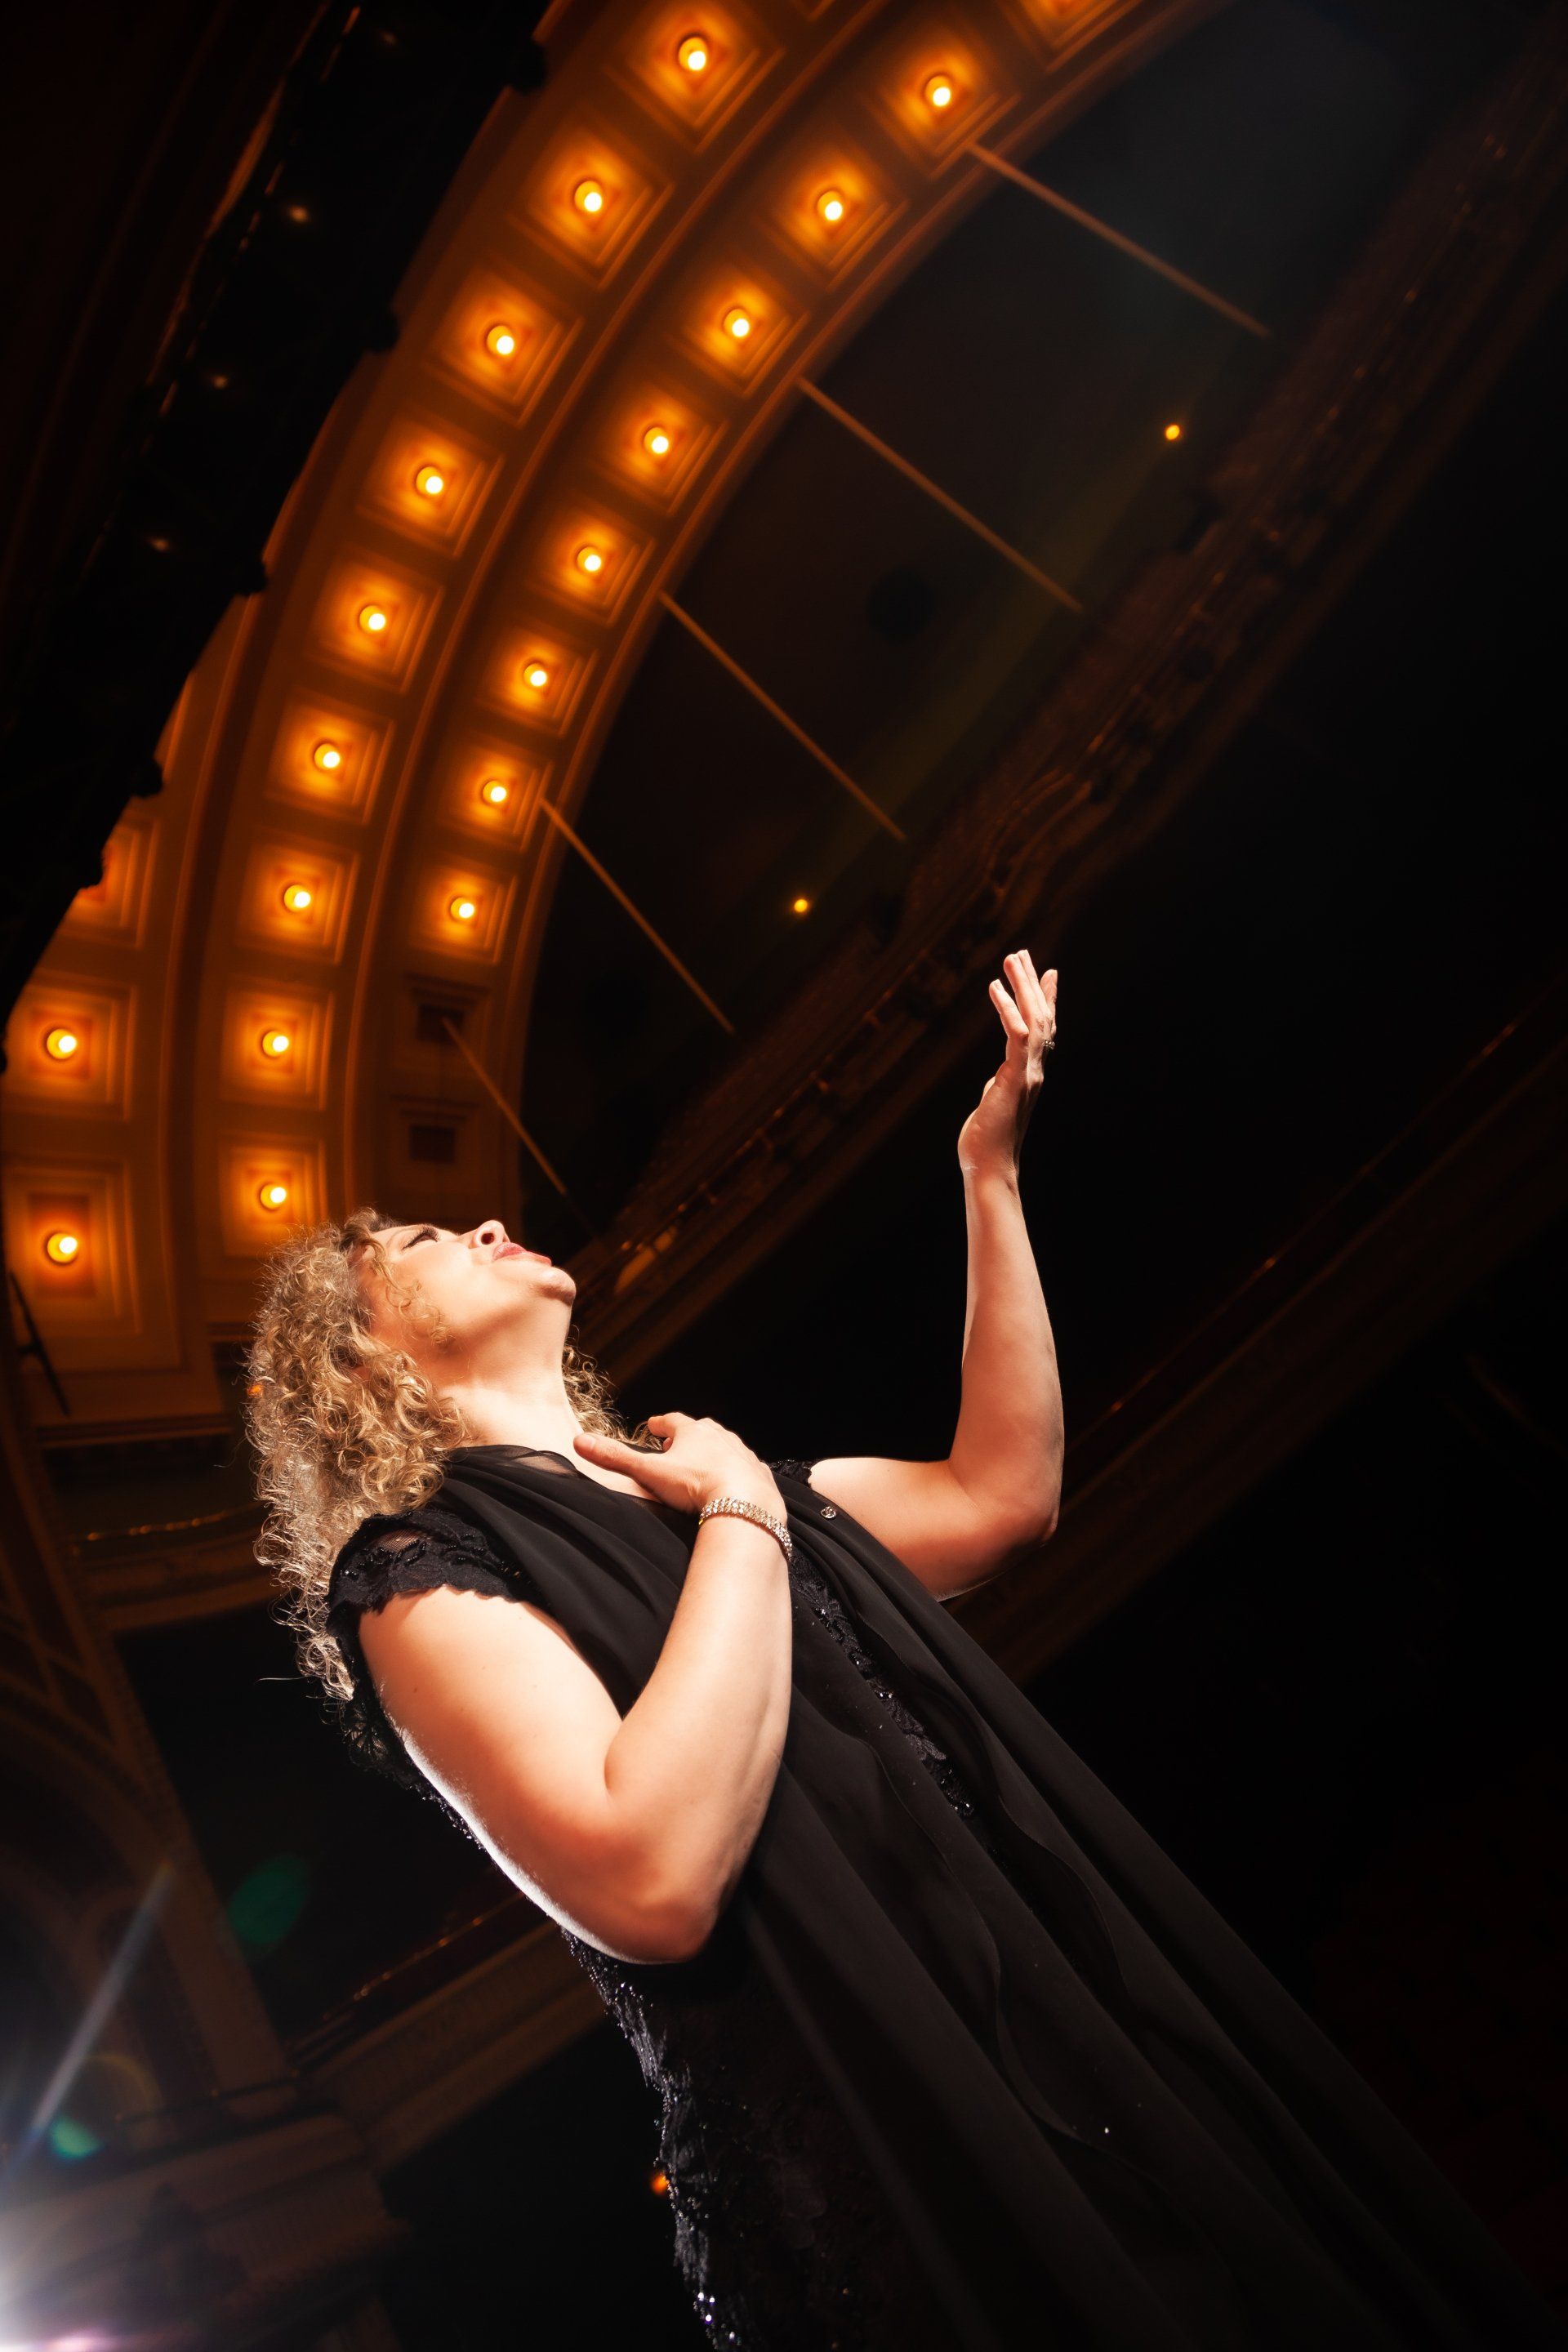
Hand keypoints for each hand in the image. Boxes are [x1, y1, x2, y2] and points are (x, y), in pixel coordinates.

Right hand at [574, 1412, 781, 1515]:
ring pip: (725, 1447)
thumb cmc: (696, 1485)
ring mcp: (742, 1454)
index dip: (662, 1424)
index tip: (654, 1425)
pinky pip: (746, 1468)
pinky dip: (736, 1472)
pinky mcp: (758, 1474)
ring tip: (703, 1463)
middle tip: (676, 1445)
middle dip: (688, 1436)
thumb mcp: (649, 1472)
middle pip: (701, 1430)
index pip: (673, 1421)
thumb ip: (615, 1458)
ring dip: (713, 1453)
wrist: (745, 1502)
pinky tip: (732, 1482)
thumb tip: (579, 1441)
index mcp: (693, 1432)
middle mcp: (720, 1437)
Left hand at [956, 950, 1057, 1179]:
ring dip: (1022, 987)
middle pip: (1042, 1017)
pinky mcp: (1015, 1079)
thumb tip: (1000, 1079)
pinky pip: (1016, 1036)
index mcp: (1031, 1073)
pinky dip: (1008, 1009)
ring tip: (1011, 959)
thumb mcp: (996, 1103)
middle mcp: (1035, 1070)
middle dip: (1032, 983)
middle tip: (1022, 953)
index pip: (1043, 1029)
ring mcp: (1028, 1074)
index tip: (1048, 973)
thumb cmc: (987, 1141)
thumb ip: (1002, 1086)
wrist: (989, 1166)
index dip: (1046, 999)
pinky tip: (995, 988)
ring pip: (1034, 1020)